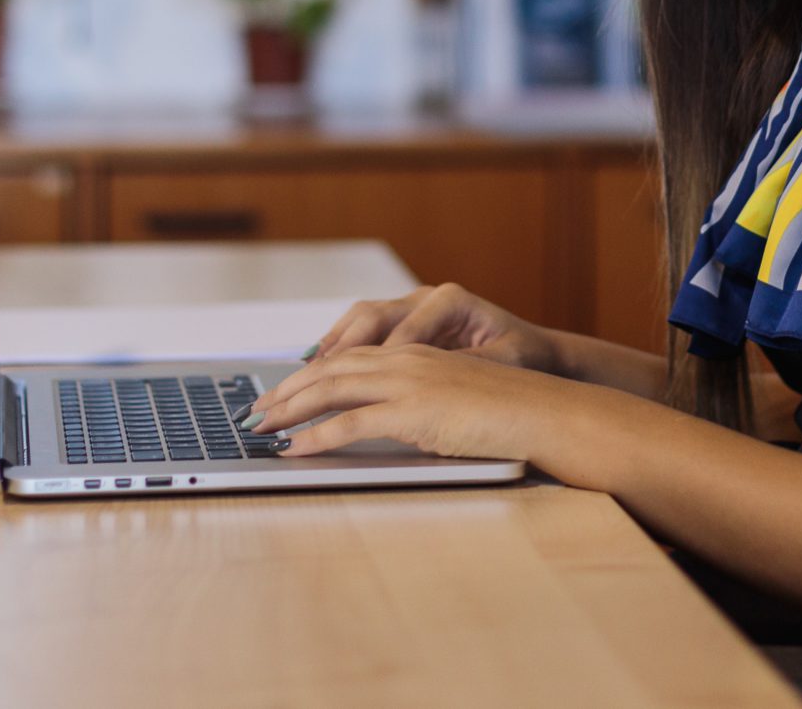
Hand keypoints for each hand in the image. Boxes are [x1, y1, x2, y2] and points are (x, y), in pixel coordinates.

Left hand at [252, 341, 605, 464]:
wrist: (545, 410)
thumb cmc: (510, 412)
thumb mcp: (455, 400)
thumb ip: (419, 402)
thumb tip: (385, 422)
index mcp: (417, 352)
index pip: (350, 356)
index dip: (311, 373)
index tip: (282, 392)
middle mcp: (408, 358)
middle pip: (331, 367)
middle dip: (287, 389)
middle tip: (256, 410)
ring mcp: (409, 381)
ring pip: (332, 388)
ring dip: (290, 409)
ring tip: (261, 427)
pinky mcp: (414, 410)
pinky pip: (351, 421)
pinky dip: (315, 436)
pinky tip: (292, 448)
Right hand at [308, 282, 561, 373]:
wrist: (534, 347)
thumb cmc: (521, 354)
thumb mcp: (503, 362)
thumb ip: (466, 366)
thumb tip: (431, 379)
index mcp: (450, 301)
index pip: (403, 332)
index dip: (375, 362)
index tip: (353, 389)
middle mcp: (425, 297)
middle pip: (371, 317)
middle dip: (337, 351)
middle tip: (307, 380)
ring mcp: (412, 306)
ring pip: (360, 319)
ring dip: (331, 346)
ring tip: (303, 374)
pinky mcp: (404, 321)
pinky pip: (363, 329)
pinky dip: (340, 346)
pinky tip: (318, 367)